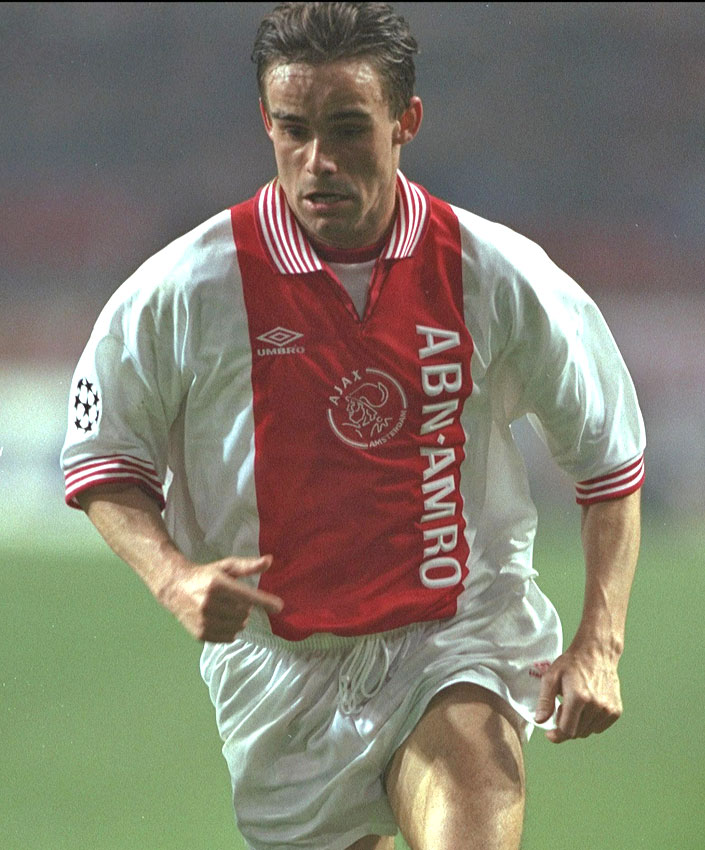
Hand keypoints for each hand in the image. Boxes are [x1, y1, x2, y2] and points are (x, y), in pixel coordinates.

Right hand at [161, 555, 282, 642]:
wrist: (175, 588)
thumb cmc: (205, 575)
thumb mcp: (225, 567)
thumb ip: (247, 566)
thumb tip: (269, 561)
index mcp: (217, 585)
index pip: (247, 596)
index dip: (265, 602)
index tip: (279, 607)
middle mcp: (209, 604)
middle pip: (244, 613)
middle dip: (245, 608)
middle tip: (235, 601)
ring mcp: (203, 621)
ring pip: (237, 627)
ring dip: (239, 620)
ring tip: (229, 610)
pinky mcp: (200, 634)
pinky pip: (228, 638)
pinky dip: (231, 630)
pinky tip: (222, 620)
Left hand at [534, 643, 622, 742]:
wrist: (596, 652)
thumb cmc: (572, 663)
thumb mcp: (551, 677)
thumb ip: (544, 701)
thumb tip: (540, 720)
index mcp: (578, 698)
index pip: (567, 730)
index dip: (556, 735)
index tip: (550, 734)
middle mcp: (596, 705)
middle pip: (577, 733)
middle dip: (566, 726)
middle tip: (562, 708)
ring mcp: (608, 709)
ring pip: (588, 731)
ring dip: (578, 724)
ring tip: (575, 705)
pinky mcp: (616, 710)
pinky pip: (599, 727)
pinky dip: (590, 722)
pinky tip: (586, 706)